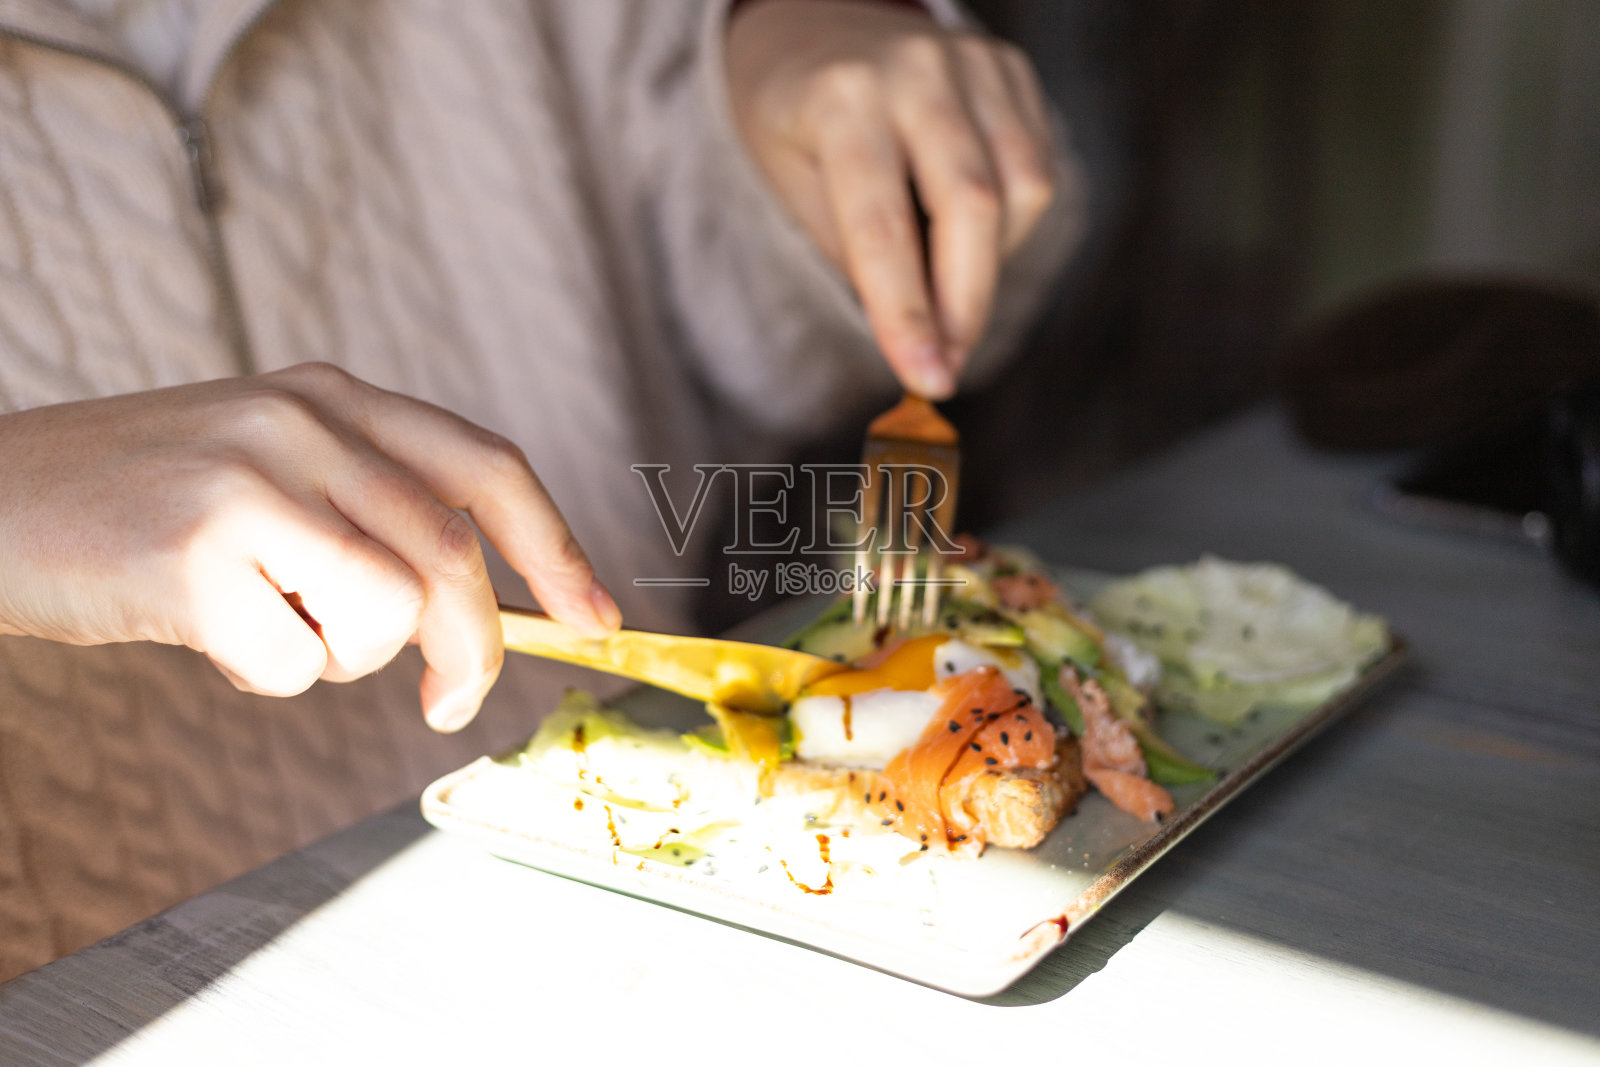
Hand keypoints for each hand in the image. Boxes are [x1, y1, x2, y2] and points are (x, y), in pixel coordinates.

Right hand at [0, 363, 621, 731]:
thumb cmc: (140, 507)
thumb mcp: (267, 469)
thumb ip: (368, 511)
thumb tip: (474, 610)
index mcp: (332, 396)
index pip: (484, 466)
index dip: (554, 548)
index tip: (594, 618)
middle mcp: (303, 421)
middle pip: (453, 555)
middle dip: (475, 649)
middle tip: (453, 704)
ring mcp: (250, 479)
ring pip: (387, 612)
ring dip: (346, 658)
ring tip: (271, 629)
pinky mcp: (196, 552)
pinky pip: (297, 662)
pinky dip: (269, 676)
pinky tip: (208, 635)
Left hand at [726, 0, 1057, 398]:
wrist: (814, 22)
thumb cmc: (794, 120)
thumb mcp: (793, 187)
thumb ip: (856, 255)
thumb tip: (921, 339)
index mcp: (842, 99)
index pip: (882, 227)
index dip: (907, 314)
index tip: (927, 380)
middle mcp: (915, 70)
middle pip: (972, 206)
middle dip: (966, 304)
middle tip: (947, 366)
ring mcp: (973, 60)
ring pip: (1024, 189)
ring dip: (993, 264)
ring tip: (946, 286)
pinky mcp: (1011, 68)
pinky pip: (1037, 168)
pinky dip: (1011, 224)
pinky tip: (965, 233)